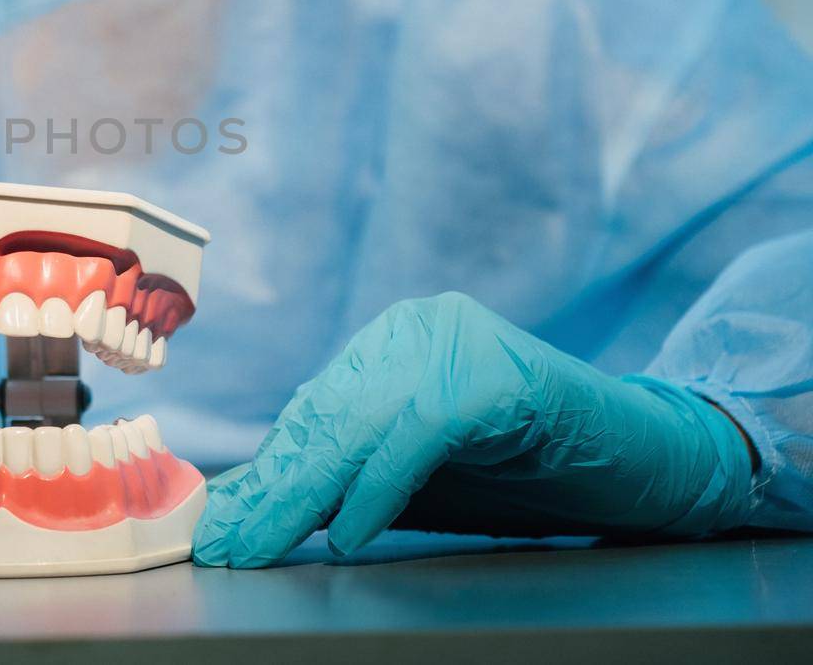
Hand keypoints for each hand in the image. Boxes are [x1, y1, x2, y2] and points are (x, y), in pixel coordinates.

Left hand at [193, 292, 753, 566]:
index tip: (222, 526)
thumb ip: (347, 483)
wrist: (650, 463)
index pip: (313, 411)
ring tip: (268, 545)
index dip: (266, 472)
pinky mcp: (500, 373)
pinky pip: (419, 433)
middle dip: (274, 488)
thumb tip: (256, 511)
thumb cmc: (528, 474)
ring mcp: (459, 342)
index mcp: (391, 342)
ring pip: (361, 421)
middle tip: (232, 545)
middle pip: (327, 415)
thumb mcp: (420, 480)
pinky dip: (381, 487)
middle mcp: (416, 327)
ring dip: (308, 494)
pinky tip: (353, 532)